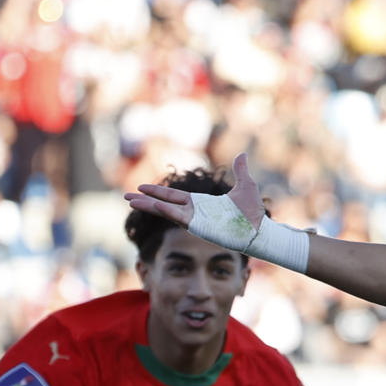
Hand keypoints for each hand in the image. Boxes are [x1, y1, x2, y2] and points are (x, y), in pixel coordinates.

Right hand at [127, 152, 264, 239]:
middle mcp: (194, 212)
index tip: (141, 187)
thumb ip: (241, 171)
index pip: (174, 196)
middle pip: (164, 204)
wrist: (259, 230)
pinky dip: (164, 211)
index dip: (158, 192)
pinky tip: (152, 206)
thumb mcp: (245, 186)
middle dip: (145, 200)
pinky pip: (177, 217)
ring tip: (130, 201)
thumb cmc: (253, 214)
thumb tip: (243, 154)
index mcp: (201, 203)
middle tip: (126, 197)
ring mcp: (195, 219)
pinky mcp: (198, 226)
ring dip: (148, 206)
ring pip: (165, 211)